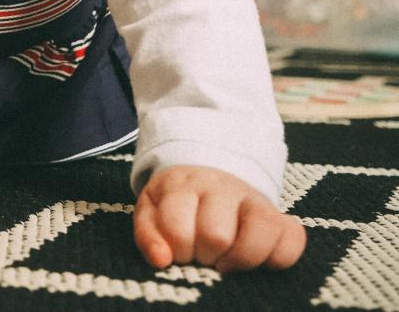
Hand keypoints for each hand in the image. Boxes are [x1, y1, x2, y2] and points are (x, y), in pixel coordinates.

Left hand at [133, 165, 305, 271]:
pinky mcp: (282, 217)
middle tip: (203, 257)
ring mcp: (255, 200)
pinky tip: (257, 262)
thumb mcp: (151, 214)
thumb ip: (148, 236)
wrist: (207, 180)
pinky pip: (294, 240)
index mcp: (183, 186)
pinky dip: (277, 259)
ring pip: (261, 233)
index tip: (180, 253)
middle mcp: (221, 188)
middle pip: (217, 235)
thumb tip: (161, 260)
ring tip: (226, 263)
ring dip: (240, 260)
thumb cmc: (175, 206)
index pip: (178, 231)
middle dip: (206, 257)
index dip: (178, 252)